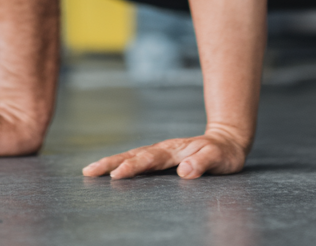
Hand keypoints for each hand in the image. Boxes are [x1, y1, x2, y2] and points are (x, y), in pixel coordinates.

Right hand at [82, 128, 248, 179]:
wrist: (227, 140)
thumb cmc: (223, 153)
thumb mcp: (219, 159)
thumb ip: (202, 163)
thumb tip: (184, 172)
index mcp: (174, 151)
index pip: (149, 160)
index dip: (132, 167)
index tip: (116, 174)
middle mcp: (163, 150)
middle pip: (132, 155)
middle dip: (110, 163)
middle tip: (89, 171)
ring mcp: (160, 152)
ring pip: (131, 155)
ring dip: (110, 162)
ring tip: (90, 170)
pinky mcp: (160, 157)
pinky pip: (136, 159)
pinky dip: (120, 163)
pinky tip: (109, 169)